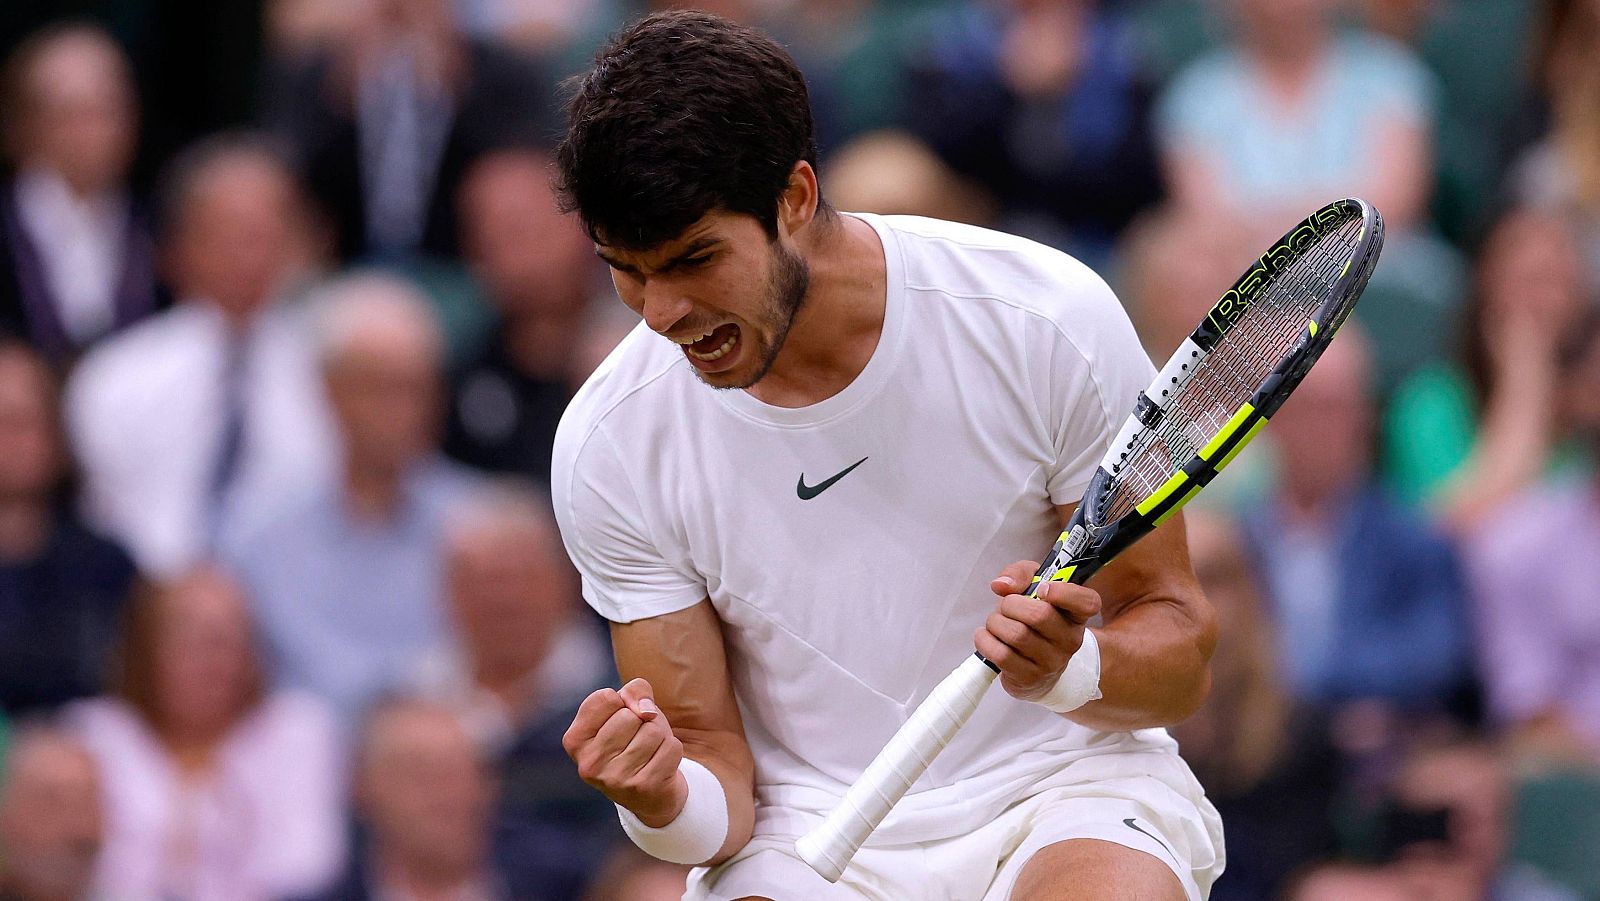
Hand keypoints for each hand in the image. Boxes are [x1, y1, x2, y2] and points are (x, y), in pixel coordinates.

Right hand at [562, 678, 685, 825]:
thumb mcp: (628, 708)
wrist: (650, 793)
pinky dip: (671, 750)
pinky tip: (659, 764)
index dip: (622, 703)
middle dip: (642, 722)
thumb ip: (634, 691)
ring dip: (659, 737)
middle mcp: (589, 764)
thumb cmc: (634, 740)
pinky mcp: (642, 788)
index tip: (620, 721)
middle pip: (629, 716)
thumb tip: (645, 711)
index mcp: (574, 740)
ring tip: (649, 753)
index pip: (606, 698)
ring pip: (652, 731)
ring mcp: (614, 779)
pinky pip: (671, 748)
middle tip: (637, 741)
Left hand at [975, 560, 1101, 702]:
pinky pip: (1001, 655)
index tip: (1041, 589)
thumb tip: (1001, 585)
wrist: (1033, 667)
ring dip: (995, 622)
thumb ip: (1020, 574)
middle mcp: (1071, 640)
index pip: (1087, 602)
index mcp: (1076, 615)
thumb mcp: (1031, 588)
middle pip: (1039, 615)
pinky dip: (985, 640)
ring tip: (995, 623)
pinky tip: (986, 636)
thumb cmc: (1033, 622)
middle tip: (1005, 606)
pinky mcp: (1030, 678)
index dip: (1064, 592)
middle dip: (1010, 604)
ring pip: (1016, 634)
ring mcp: (1052, 662)